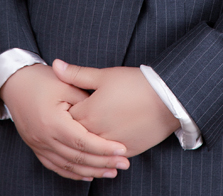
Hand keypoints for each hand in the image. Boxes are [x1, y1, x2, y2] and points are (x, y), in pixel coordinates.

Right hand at [0, 64, 129, 180]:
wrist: (15, 83)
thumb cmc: (42, 80)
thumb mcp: (65, 84)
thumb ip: (84, 100)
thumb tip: (104, 115)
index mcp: (53, 122)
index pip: (83, 141)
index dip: (104, 147)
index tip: (122, 150)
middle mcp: (44, 138)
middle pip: (77, 157)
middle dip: (102, 163)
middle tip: (123, 164)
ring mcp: (39, 146)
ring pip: (67, 166)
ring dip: (91, 171)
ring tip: (111, 172)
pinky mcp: (37, 148)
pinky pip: (56, 166)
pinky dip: (73, 172)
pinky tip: (88, 174)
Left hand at [52, 60, 179, 156]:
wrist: (167, 99)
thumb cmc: (135, 84)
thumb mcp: (104, 75)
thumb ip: (77, 74)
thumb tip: (55, 65)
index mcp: (88, 113)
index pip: (66, 118)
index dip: (63, 113)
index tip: (62, 107)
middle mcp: (97, 133)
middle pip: (76, 137)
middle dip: (72, 131)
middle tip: (70, 123)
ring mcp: (112, 146)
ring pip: (91, 151)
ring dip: (87, 145)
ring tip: (87, 136)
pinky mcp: (127, 152)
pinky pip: (109, 157)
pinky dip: (104, 154)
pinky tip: (103, 148)